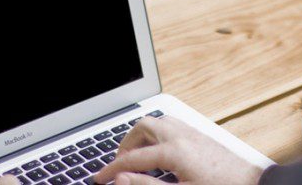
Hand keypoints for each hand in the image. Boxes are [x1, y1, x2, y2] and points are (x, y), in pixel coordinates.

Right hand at [94, 116, 262, 184]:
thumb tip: (121, 179)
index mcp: (174, 151)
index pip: (133, 158)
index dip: (113, 169)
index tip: (100, 178)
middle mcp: (182, 136)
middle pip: (143, 127)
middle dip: (126, 144)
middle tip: (119, 165)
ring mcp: (193, 133)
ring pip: (158, 122)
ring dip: (142, 136)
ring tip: (137, 157)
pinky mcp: (202, 136)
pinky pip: (172, 125)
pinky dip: (158, 135)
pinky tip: (159, 153)